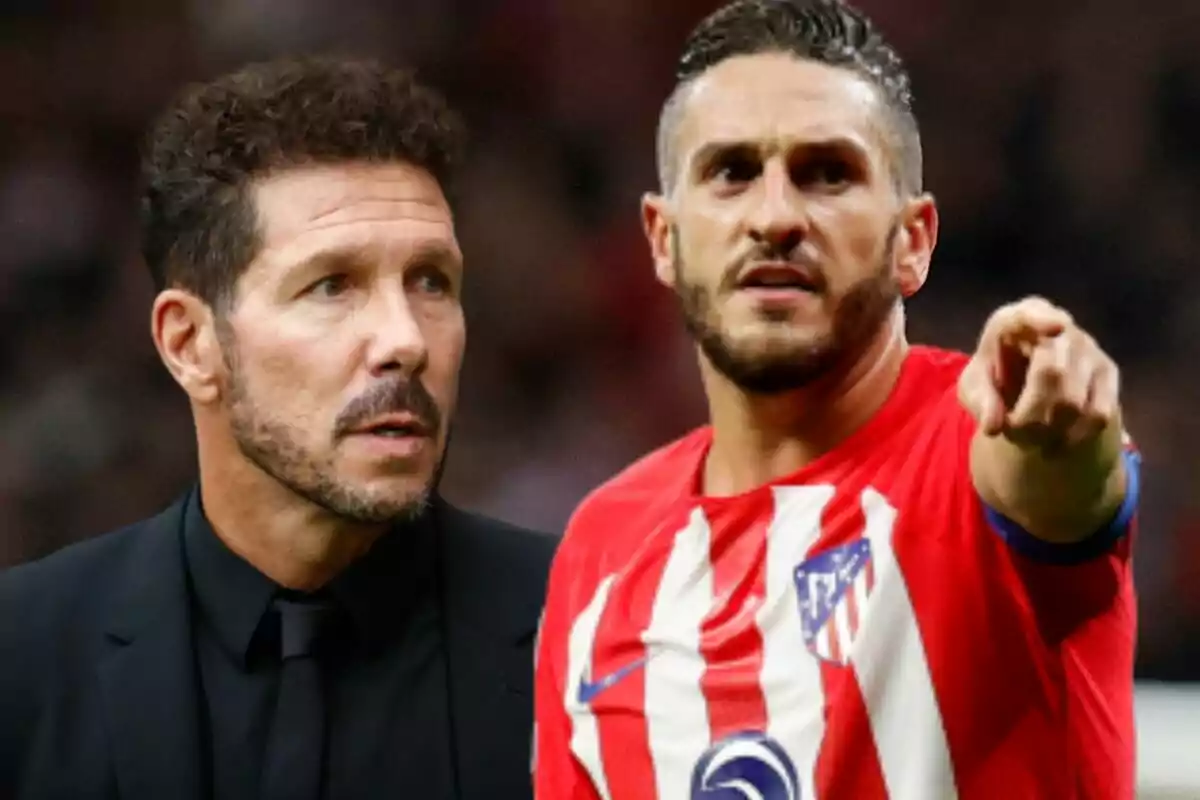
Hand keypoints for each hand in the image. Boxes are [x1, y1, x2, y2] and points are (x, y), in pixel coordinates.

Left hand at [958, 297, 1119, 452]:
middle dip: (1029, 415)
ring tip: (1030, 440)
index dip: (1041, 320)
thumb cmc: (994, 377)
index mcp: (1015, 320)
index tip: (1057, 327)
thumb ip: (980, 401)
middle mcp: (1058, 324)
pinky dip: (1076, 436)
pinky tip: (1059, 443)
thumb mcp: (975, 388)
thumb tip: (993, 426)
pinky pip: (1099, 412)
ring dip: (1049, 430)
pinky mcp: (1107, 370)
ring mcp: (1087, 346)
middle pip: (1052, 372)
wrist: (1024, 384)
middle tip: (1014, 435)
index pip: (1028, 314)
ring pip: (1075, 399)